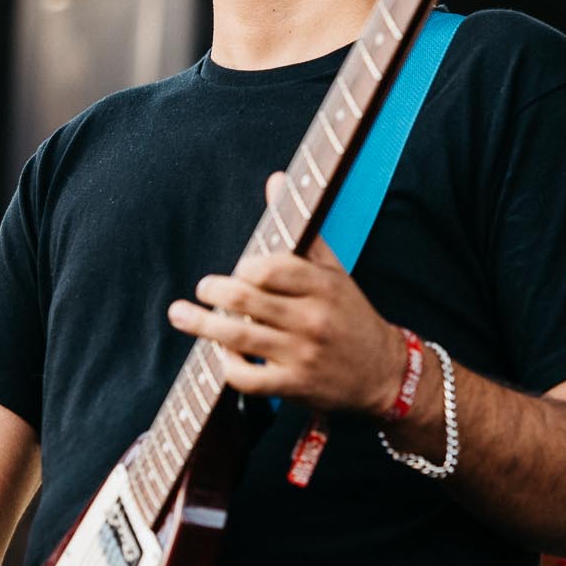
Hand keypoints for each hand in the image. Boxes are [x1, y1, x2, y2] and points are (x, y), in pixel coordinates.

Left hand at [165, 172, 406, 417]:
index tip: (240, 271)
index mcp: (323, 284)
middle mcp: (313, 318)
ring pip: (237, 337)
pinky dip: (227, 365)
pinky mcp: (295, 386)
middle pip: (244, 298)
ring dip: (201, 324)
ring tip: (180, 314)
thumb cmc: (350, 315)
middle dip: (212, 291)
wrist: (384, 374)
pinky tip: (222, 354)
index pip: (269, 266)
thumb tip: (275, 179)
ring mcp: (303, 354)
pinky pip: (247, 378)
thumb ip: (301, 230)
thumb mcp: (333, 270)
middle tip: (202, 289)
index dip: (245, 267)